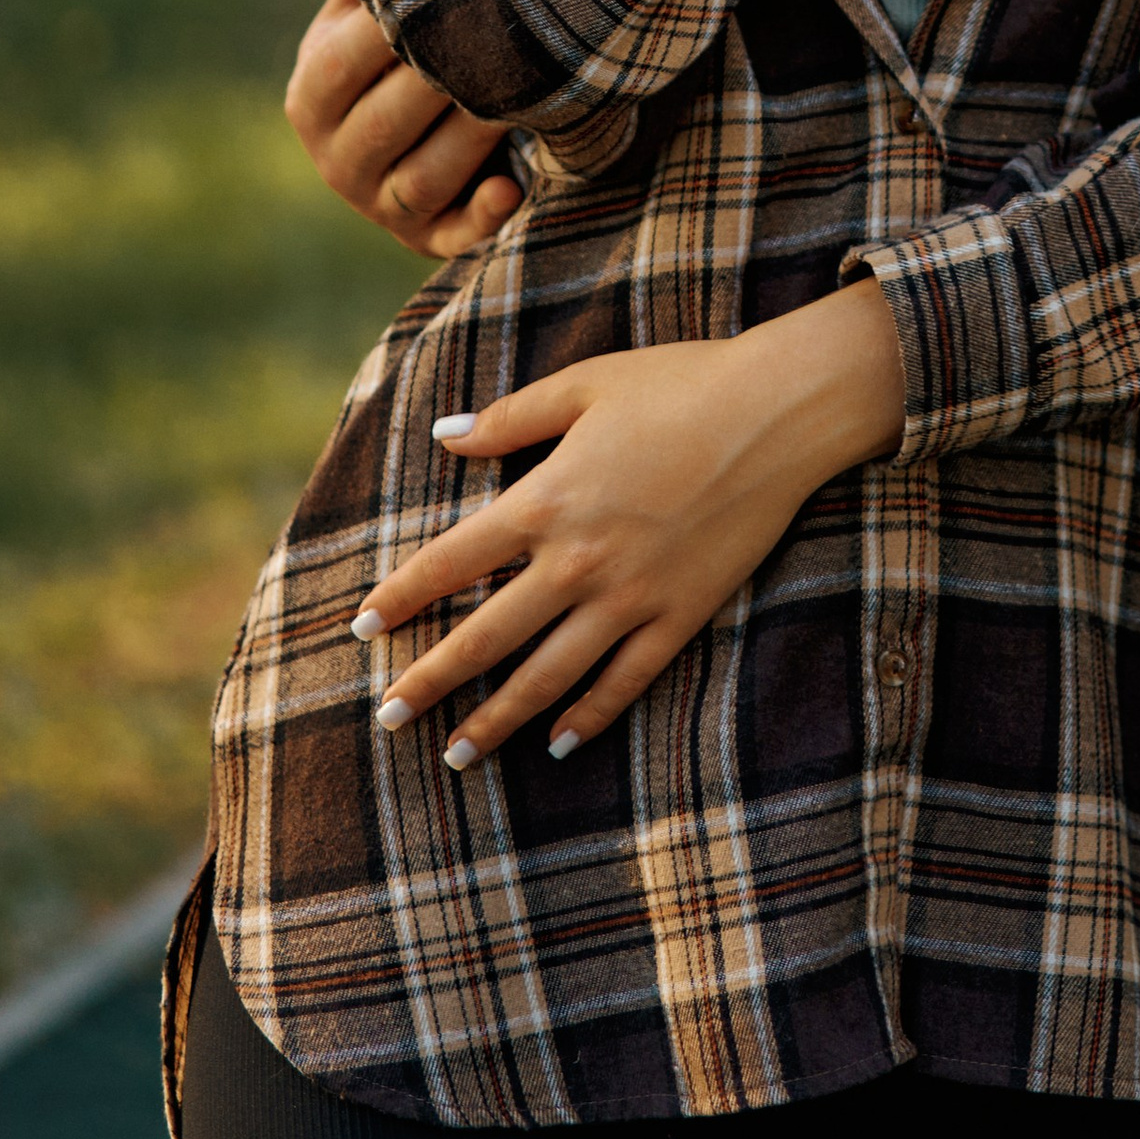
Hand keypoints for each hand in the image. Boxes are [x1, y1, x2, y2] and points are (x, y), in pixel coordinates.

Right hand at [286, 0, 520, 259]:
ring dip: (477, 136)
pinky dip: (482, 217)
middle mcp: (334, 157)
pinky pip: (453, 236)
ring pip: (425, 177)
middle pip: (387, 121)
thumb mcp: (373, 3)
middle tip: (507, 37)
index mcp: (312, 92)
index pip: (348, 59)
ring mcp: (378, 203)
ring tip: (528, 92)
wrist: (424, 125)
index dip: (397, 27)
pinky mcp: (426, 238)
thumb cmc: (403, 43)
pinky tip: (516, 186)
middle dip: (448, 78)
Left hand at [350, 286, 908, 768]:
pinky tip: (557, 743)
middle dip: (429, 682)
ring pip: (546, 676)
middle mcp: (579, 561)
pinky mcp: (681, 615)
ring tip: (455, 755)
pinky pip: (624, 682)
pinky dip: (587, 717)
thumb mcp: (587, 385)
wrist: (778, 411)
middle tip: (386, 719)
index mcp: (547, 501)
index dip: (401, 598)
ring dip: (495, 719)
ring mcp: (631, 597)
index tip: (361, 629)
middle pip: (485, 637)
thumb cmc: (681, 383)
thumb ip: (511, 417)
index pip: (451, 563)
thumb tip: (445, 435)